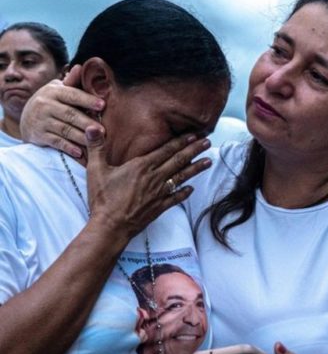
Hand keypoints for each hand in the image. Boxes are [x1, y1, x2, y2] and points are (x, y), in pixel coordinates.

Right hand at [20, 65, 104, 157]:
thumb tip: (81, 67)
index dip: (88, 100)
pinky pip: (56, 142)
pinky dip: (68, 147)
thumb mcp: (59, 90)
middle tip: (103, 130)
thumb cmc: (53, 102)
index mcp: (54, 91)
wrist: (28, 118)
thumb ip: (72, 83)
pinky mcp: (38, 135)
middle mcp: (45, 104)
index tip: (103, 105)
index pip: (72, 95)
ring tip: (96, 143)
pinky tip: (80, 153)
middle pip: (70, 114)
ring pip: (65, 130)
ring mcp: (41, 120)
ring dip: (81, 137)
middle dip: (88, 123)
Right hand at [85, 125, 211, 238]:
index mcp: (142, 166)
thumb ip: (96, 147)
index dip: (181, 142)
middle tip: (207, 142)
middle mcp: (154, 178)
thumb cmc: (103, 199)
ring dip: (196, 169)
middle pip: (178, 161)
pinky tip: (191, 189)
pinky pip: (175, 198)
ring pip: (181, 177)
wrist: (111, 226)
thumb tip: (92, 126)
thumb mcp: (96, 170)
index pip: (166, 150)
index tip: (193, 135)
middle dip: (194, 150)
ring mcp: (159, 193)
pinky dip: (184, 192)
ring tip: (209, 161)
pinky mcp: (159, 207)